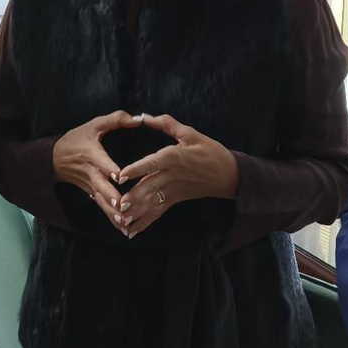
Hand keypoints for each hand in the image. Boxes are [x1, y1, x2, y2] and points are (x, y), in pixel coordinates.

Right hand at [51, 111, 141, 228]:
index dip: (108, 167)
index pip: (99, 160)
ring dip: (111, 212)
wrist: (54, 157)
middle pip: (99, 184)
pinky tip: (123, 228)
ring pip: (100, 199)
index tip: (118, 175)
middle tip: (122, 205)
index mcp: (90, 152)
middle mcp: (89, 170)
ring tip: (124, 222)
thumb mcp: (93, 124)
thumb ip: (116, 119)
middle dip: (110, 195)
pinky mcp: (90, 193)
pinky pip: (101, 205)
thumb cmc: (77, 138)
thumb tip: (138, 119)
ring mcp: (89, 184)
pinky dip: (110, 217)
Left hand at [115, 113, 237, 236]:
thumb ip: (167, 124)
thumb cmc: (210, 151)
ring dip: (136, 212)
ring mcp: (174, 189)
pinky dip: (145, 222)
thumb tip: (145, 116)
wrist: (230, 175)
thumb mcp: (191, 133)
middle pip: (150, 186)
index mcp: (174, 157)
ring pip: (152, 201)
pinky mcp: (175, 199)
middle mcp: (172, 175)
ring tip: (120, 220)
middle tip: (118, 205)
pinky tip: (132, 231)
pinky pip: (158, 212)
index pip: (153, 163)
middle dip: (134, 197)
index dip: (137, 168)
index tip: (121, 175)